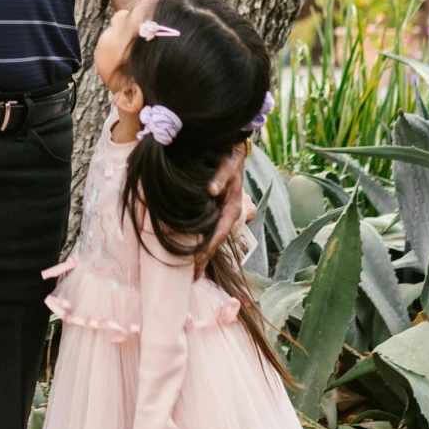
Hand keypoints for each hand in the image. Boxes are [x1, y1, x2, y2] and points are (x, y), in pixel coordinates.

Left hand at [200, 143, 247, 268]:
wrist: (235, 152)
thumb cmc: (230, 159)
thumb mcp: (228, 165)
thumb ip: (220, 178)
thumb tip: (211, 191)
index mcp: (232, 209)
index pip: (218, 234)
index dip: (207, 250)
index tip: (196, 264)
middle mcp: (229, 215)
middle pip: (216, 241)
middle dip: (205, 259)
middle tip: (193, 277)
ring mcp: (224, 214)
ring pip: (213, 238)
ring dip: (204, 253)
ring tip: (193, 271)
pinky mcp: (218, 211)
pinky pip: (211, 230)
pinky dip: (203, 242)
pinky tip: (193, 249)